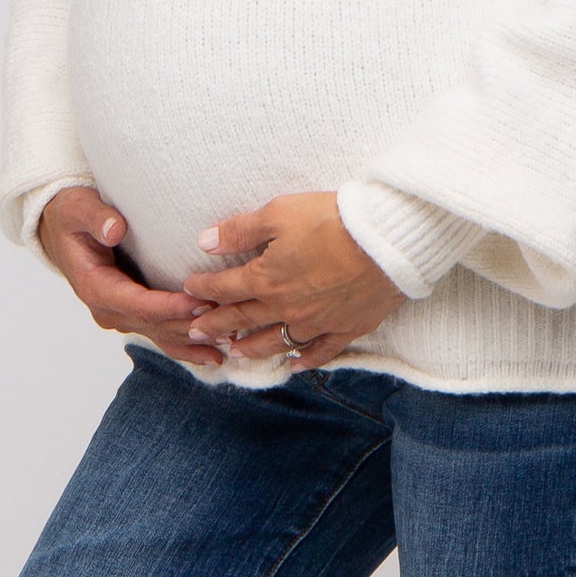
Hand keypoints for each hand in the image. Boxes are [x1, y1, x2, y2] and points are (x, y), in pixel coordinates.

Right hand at [37, 186, 227, 367]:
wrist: (61, 230)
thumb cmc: (72, 216)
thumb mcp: (78, 209)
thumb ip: (97, 218)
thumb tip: (115, 229)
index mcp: (96, 287)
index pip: (138, 303)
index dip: (170, 307)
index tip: (201, 303)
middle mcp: (109, 309)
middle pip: (155, 324)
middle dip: (190, 324)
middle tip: (228, 320)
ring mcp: (120, 315)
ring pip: (160, 334)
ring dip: (193, 340)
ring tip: (229, 342)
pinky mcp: (132, 313)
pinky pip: (160, 333)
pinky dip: (185, 344)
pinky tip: (212, 354)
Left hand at [181, 190, 406, 369]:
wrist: (386, 240)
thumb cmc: (332, 219)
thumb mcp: (280, 213)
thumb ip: (241, 230)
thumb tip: (205, 241)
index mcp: (266, 280)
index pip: (226, 288)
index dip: (204, 287)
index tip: (189, 288)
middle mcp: (286, 308)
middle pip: (243, 319)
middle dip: (215, 325)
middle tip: (193, 333)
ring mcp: (316, 322)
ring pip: (275, 342)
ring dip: (251, 348)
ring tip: (233, 352)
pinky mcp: (346, 328)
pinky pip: (319, 352)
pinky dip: (304, 360)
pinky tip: (293, 364)